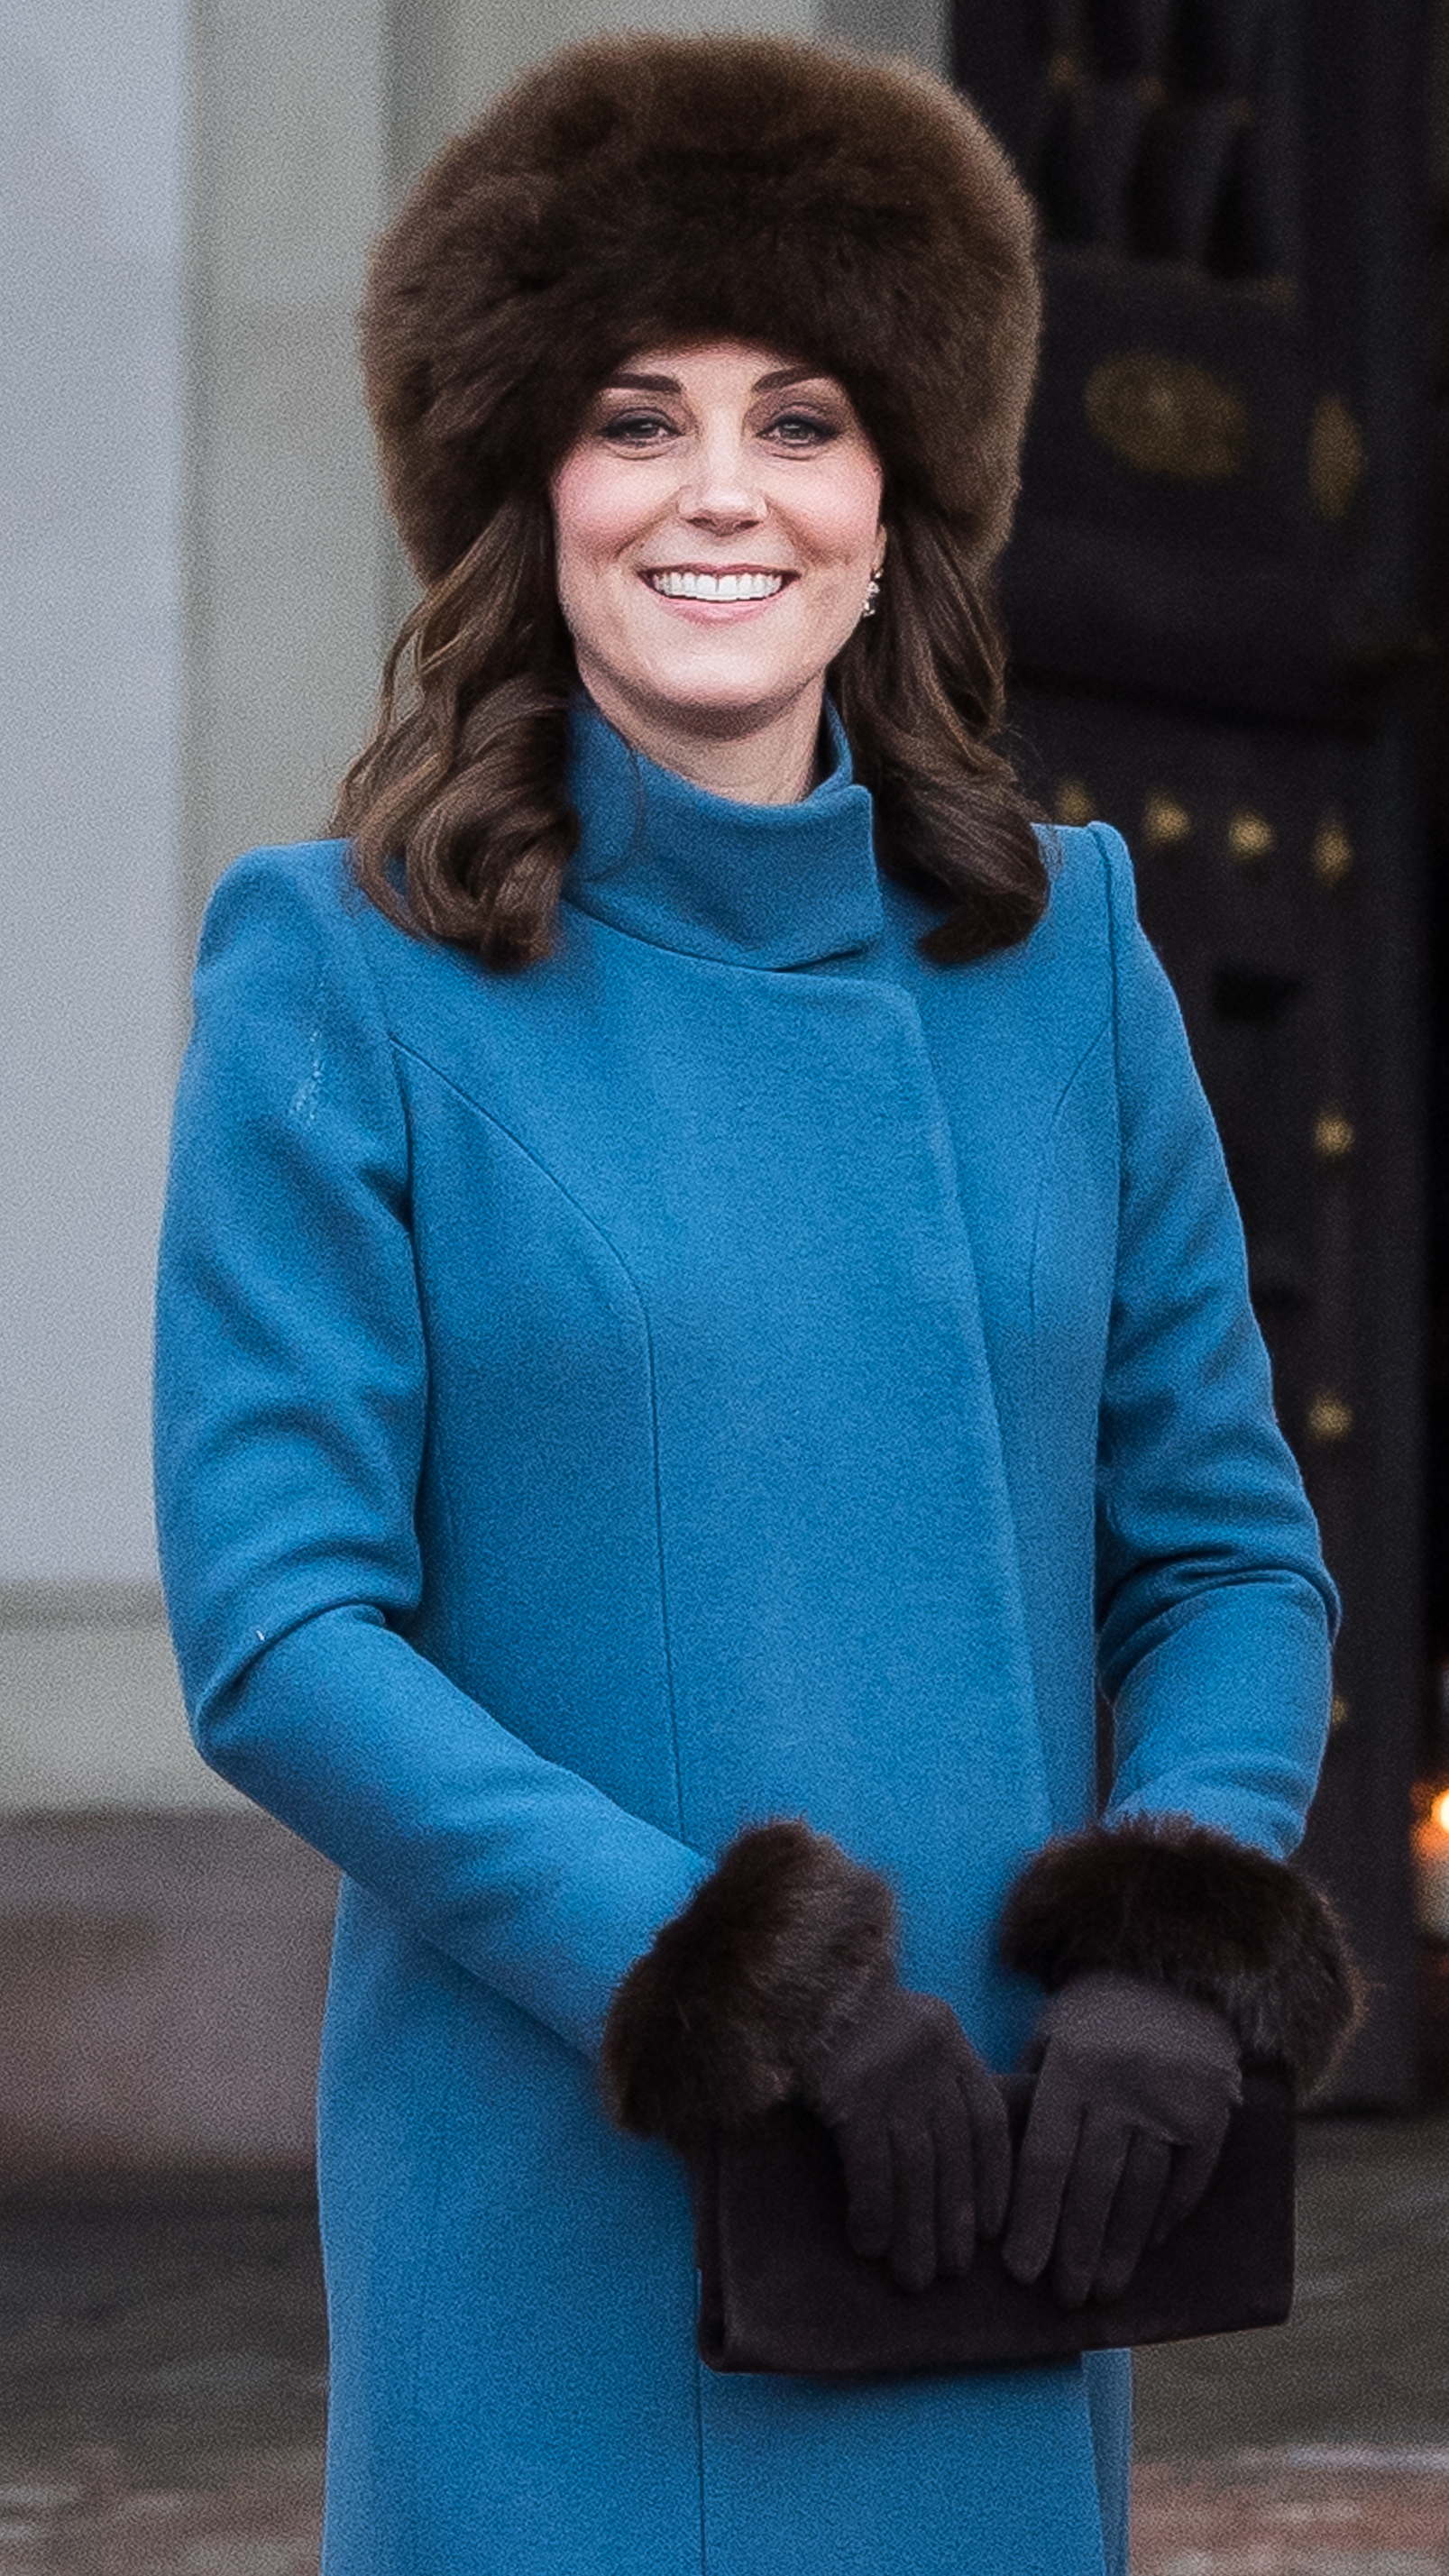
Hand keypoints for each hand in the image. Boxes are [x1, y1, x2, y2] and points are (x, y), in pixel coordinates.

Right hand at [801, 1979, 1010, 2295]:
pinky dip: (875, 2211)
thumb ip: (931, 2076)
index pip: (986, 2120)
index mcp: (948, 2040)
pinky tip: (870, 2245)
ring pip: (918, 2168)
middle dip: (955, 2219)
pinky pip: (871, 2165)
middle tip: (952, 2272)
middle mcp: (929, 2058)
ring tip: (915, 2277)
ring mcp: (891, 2075)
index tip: (991, 2228)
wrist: (789, 1977)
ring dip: (918, 2230)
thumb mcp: (905, 2029)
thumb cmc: (843, 2014)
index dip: (993, 2179)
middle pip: (953, 2153)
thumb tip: (945, 2164)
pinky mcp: (850, 2092)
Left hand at [1000, 1971, 1241, 2309]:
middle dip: (1074, 2249)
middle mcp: (1122, 2088)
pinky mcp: (1213, 2112)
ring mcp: (1172, 2101)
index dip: (1033, 2220)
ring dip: (1120, 2247)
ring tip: (1102, 2290)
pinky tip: (1149, 2245)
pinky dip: (1169, 2213)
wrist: (1178, 1969)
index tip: (1019, 2270)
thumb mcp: (1053, 2037)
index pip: (1047, 2161)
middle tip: (1063, 2298)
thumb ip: (1032, 2097)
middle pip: (1092, 2186)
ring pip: (1141, 2191)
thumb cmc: (1097, 2014)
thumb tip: (998, 2174)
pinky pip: (1190, 2176)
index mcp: (1072, 2069)